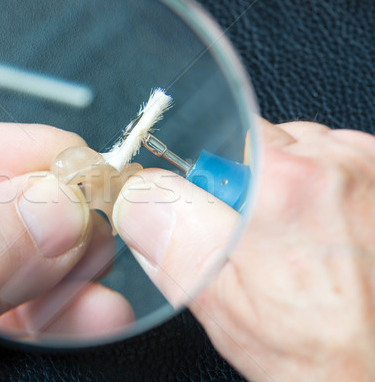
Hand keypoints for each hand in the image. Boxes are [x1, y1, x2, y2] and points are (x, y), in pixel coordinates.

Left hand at [0, 107, 131, 380]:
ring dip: (68, 271)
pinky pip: (23, 302)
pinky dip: (60, 310)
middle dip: (55, 218)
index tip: (83, 168)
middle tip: (97, 232)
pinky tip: (89, 313)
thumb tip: (51, 209)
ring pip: (22, 253)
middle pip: (0, 197)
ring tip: (99, 288)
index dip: (22, 152)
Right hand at [113, 119, 374, 380]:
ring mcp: (372, 170)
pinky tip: (334, 241)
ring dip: (298, 188)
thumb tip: (139, 195)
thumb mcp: (221, 304)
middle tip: (264, 244)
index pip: (224, 136)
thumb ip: (172, 240)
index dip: (217, 182)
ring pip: (309, 153)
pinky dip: (332, 196)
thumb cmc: (321, 352)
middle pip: (269, 143)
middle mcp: (337, 164)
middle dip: (256, 185)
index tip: (225, 220)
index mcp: (282, 185)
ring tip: (304, 246)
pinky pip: (344, 167)